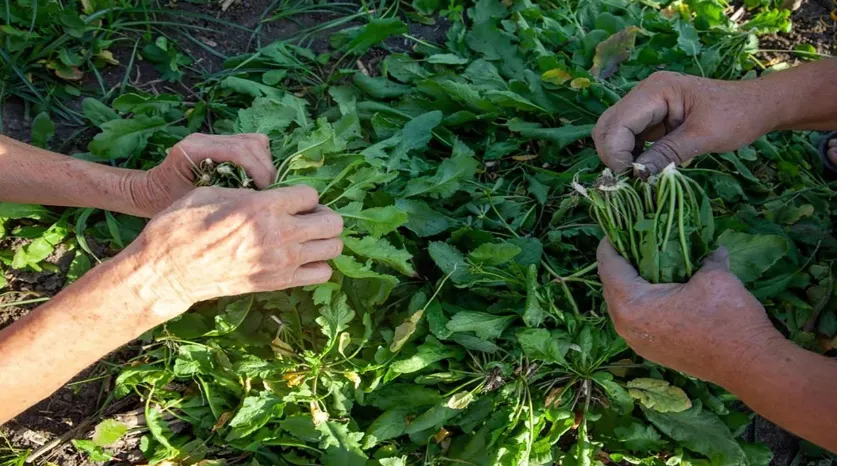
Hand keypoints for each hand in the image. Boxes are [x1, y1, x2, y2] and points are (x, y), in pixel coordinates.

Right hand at [123, 185, 342, 321]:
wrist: (169, 271)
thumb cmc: (182, 225)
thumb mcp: (213, 192)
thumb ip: (250, 193)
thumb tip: (272, 194)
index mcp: (262, 206)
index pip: (311, 194)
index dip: (302, 195)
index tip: (290, 199)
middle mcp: (279, 234)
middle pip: (333, 222)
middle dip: (323, 215)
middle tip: (306, 216)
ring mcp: (281, 262)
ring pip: (333, 248)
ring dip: (324, 240)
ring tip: (306, 237)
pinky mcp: (278, 283)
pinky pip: (321, 274)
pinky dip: (318, 264)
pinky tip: (301, 258)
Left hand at [132, 133, 275, 216]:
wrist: (148, 193)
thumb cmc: (166, 203)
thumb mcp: (193, 205)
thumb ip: (222, 196)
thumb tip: (257, 198)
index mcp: (193, 150)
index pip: (240, 151)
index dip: (260, 171)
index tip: (266, 192)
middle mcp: (204, 138)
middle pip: (251, 143)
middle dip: (266, 168)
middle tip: (268, 192)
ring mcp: (212, 138)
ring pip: (254, 141)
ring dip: (264, 164)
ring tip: (262, 187)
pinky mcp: (219, 143)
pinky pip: (250, 145)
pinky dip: (258, 161)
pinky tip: (254, 179)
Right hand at [592, 71, 776, 174]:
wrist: (758, 106)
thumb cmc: (737, 115)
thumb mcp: (703, 137)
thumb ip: (667, 154)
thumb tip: (637, 176)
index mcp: (655, 90)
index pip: (616, 123)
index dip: (616, 153)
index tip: (632, 178)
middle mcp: (644, 94)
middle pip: (607, 126)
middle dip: (612, 155)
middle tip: (629, 180)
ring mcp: (646, 105)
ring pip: (614, 134)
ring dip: (621, 157)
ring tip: (639, 176)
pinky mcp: (651, 118)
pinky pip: (630, 138)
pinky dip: (632, 156)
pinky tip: (646, 168)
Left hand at [596, 238, 784, 385]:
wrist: (750, 365)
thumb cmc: (728, 319)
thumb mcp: (714, 277)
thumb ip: (704, 258)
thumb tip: (712, 249)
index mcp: (631, 304)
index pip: (608, 265)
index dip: (610, 243)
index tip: (617, 226)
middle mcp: (625, 326)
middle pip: (610, 284)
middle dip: (620, 261)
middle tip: (634, 240)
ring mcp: (637, 342)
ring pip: (622, 303)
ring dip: (631, 282)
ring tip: (646, 261)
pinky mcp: (651, 350)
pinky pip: (636, 318)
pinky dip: (642, 300)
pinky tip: (660, 287)